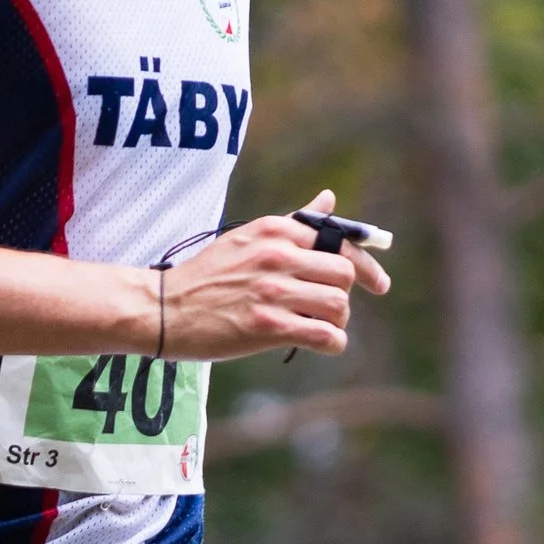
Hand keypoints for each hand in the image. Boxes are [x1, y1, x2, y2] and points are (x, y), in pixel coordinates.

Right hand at [157, 188, 391, 360]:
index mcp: (275, 230)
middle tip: (330, 309)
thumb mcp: (249, 238)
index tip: (378, 283)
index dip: (365, 264)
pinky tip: (322, 344)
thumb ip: (294, 222)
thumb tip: (329, 198)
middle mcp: (277, 256)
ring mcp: (272, 291)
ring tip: (320, 326)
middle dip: (344, 295)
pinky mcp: (268, 326)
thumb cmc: (208, 275)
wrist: (165, 308)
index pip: (339, 240)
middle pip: (344, 273)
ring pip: (339, 305)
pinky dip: (332, 343)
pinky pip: (325, 335)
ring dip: (337, 321)